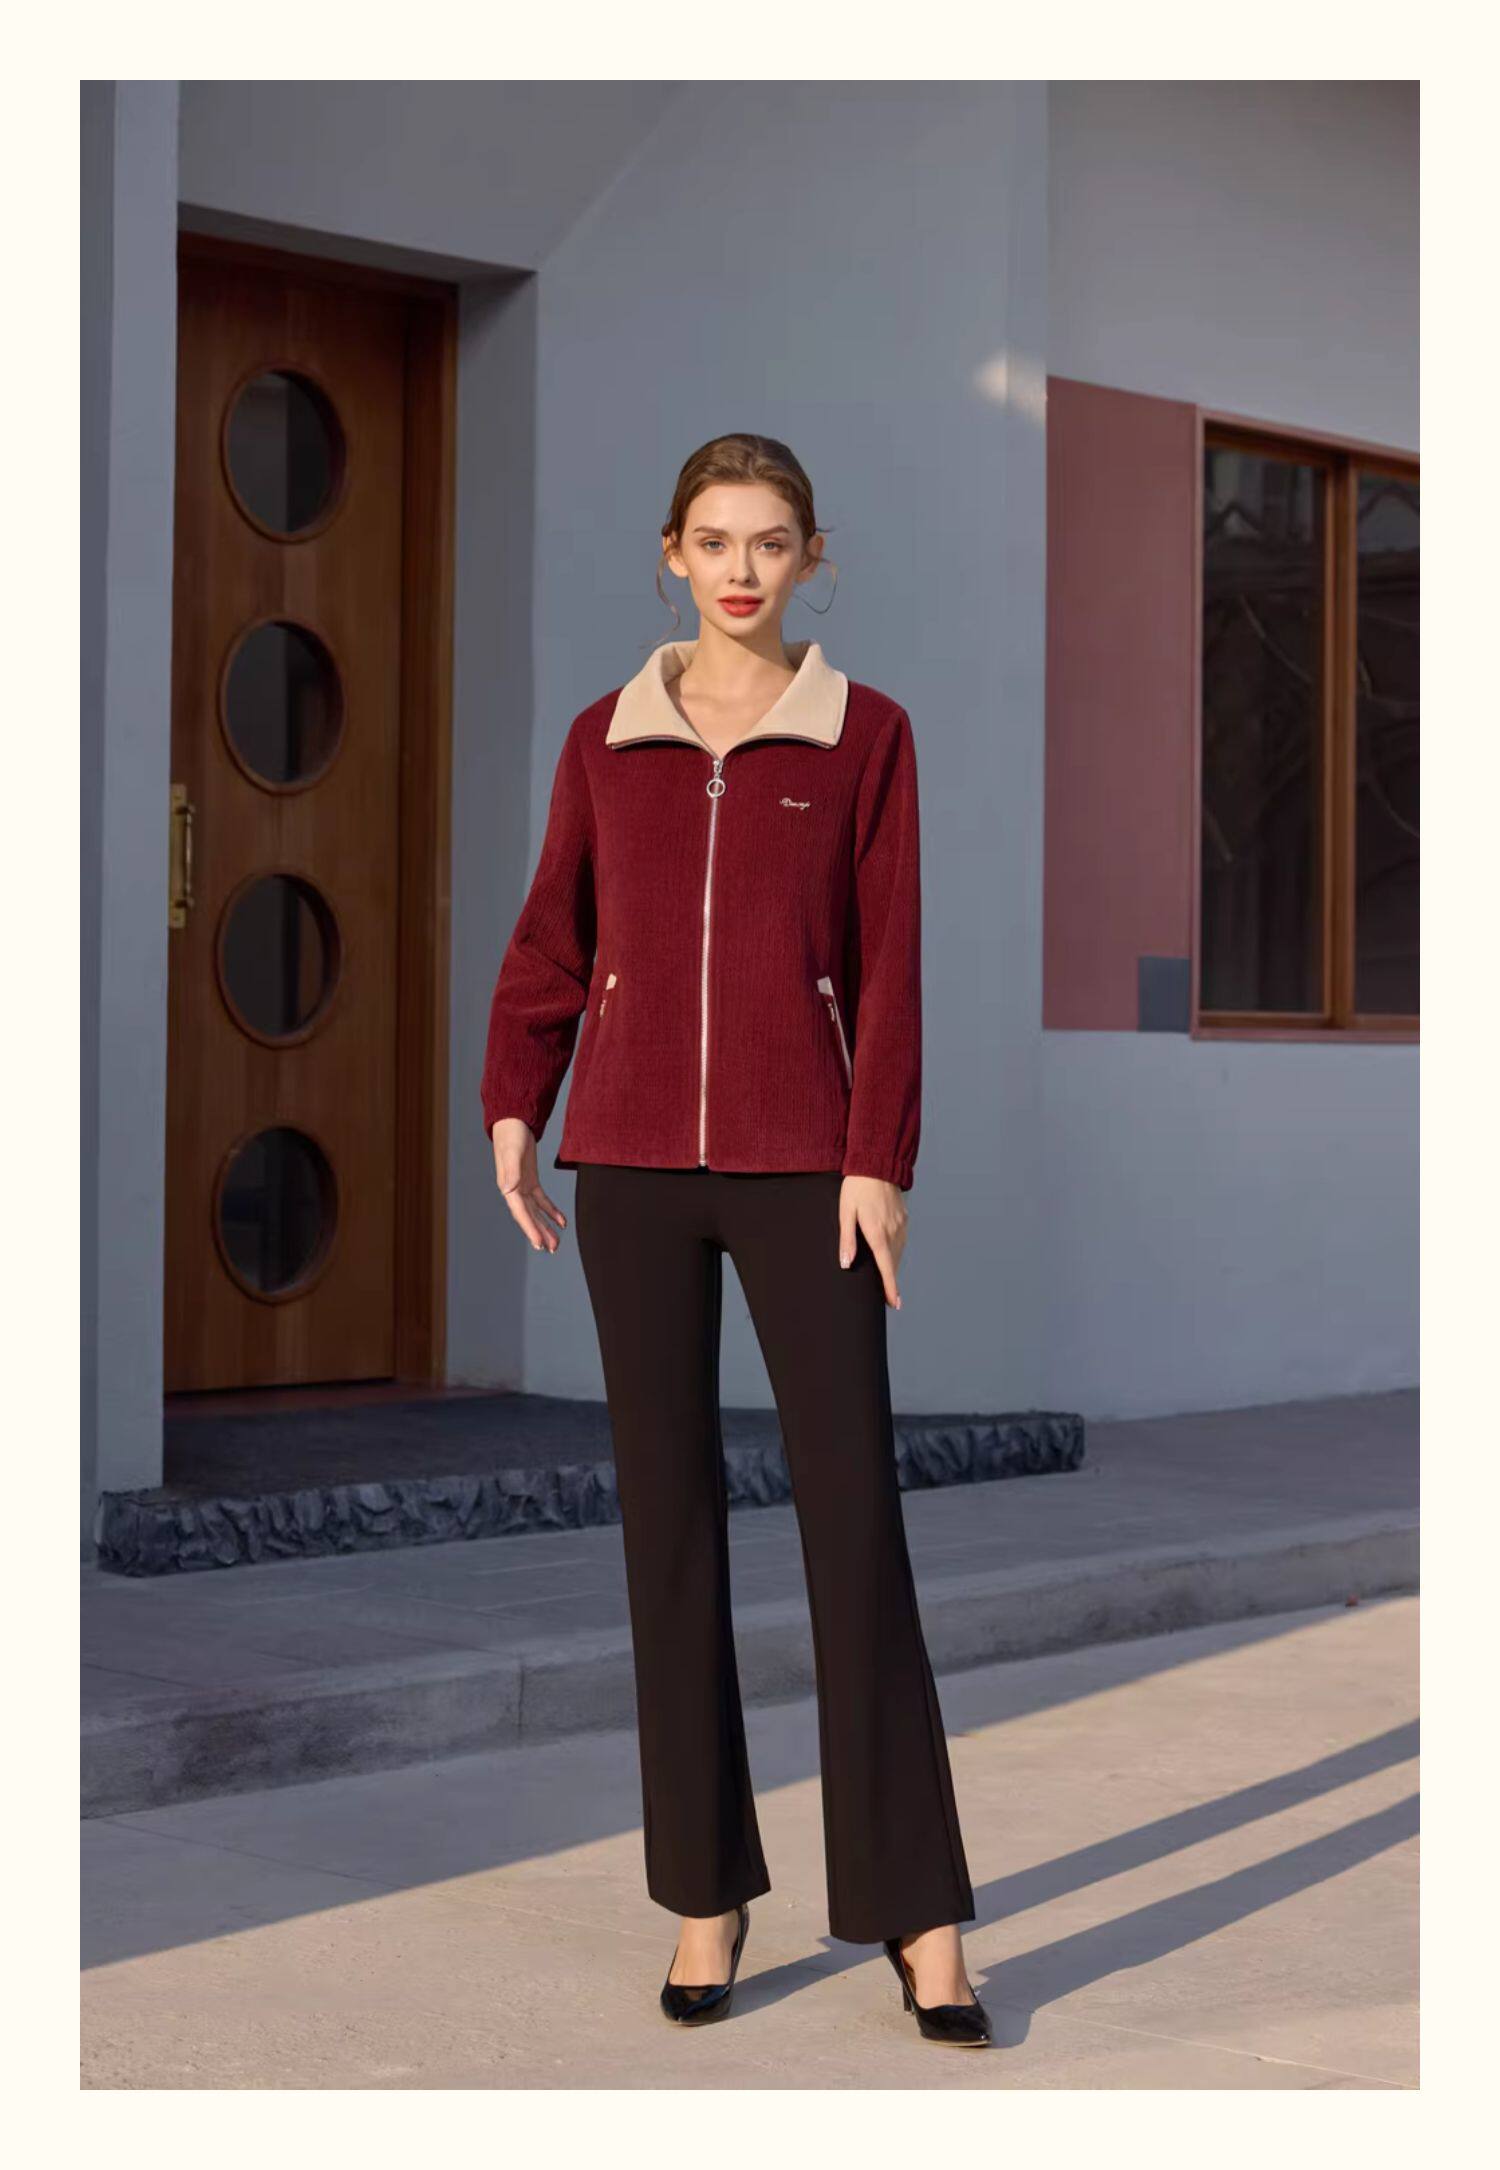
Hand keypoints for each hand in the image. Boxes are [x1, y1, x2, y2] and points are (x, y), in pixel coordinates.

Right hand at [490, 1118, 568, 1253]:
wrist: (513, 1122)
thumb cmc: (511, 1135)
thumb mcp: (512, 1152)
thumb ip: (511, 1170)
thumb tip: (508, 1189)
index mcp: (508, 1186)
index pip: (520, 1212)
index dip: (530, 1228)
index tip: (539, 1244)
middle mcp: (514, 1190)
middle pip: (528, 1216)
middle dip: (539, 1233)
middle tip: (552, 1249)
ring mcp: (522, 1186)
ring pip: (535, 1212)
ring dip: (545, 1226)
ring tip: (556, 1243)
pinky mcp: (530, 1180)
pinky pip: (541, 1200)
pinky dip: (551, 1211)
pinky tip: (561, 1222)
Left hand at [837, 1174, 906, 1308]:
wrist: (877, 1164)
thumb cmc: (856, 1188)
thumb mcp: (846, 1212)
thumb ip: (847, 1239)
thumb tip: (846, 1263)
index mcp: (877, 1232)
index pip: (886, 1266)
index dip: (890, 1287)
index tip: (895, 1303)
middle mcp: (892, 1231)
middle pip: (893, 1263)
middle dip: (891, 1281)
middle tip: (889, 1299)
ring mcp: (900, 1224)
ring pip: (898, 1253)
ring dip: (893, 1267)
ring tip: (888, 1281)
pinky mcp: (903, 1218)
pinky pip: (901, 1241)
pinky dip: (896, 1252)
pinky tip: (891, 1256)